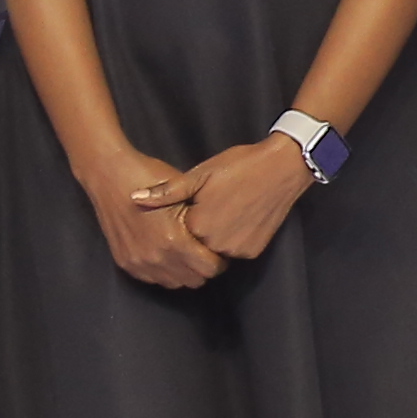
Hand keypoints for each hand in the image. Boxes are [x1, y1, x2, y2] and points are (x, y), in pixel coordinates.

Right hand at [82, 145, 228, 294]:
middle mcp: (156, 258)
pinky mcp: (125, 262)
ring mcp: (138, 262)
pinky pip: (153, 279)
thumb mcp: (184, 190)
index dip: (219, 260)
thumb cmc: (149, 176)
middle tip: (204, 252)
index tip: (219, 250)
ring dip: (184, 272)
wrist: (108, 174)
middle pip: (194, 280)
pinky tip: (167, 255)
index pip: (210, 268)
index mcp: (174, 240)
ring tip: (186, 254)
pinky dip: (164, 271)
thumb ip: (202, 219)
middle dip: (203, 268)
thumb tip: (221, 235)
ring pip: (174, 283)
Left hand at [152, 136, 319, 266]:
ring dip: (215, 236)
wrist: (283, 166)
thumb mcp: (199, 174)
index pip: (178, 232)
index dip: (183, 216)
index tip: (192, 202)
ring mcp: (237, 250)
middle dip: (197, 229)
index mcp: (198, 226)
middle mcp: (216, 244)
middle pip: (195, 243)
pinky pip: (234, 251)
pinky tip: (239, 216)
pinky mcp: (253, 251)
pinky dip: (233, 238)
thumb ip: (166, 192)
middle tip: (211, 204)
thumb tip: (133, 198)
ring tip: (225, 208)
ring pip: (214, 250)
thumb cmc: (239, 166)